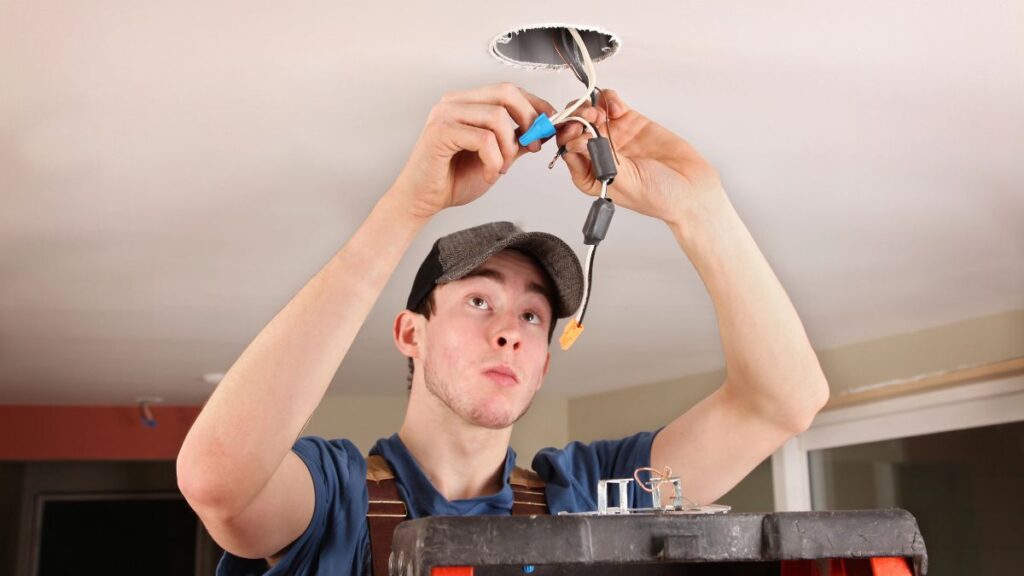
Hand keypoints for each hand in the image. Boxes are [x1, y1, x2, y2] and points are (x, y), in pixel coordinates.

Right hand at [389, 83, 555, 220]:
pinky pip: (484, 139)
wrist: (423, 200)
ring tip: (501, 168)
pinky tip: (489, 173)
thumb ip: (517, 141)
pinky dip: (494, 161)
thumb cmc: (452, 179)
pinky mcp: (440, 130)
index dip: (535, 105)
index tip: (550, 124)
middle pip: (506, 92)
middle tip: (534, 145)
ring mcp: (445, 113)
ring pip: (497, 117)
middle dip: (529, 120)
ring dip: (508, 149)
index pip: (509, 90)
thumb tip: (544, 129)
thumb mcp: (497, 157)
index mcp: (467, 103)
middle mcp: (455, 102)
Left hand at [555, 90, 722, 226]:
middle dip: (576, 119)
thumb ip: (599, 161)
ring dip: (590, 107)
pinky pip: (611, 104)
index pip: (568, 150)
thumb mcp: (623, 182)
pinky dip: (609, 99)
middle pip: (575, 128)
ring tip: (600, 113)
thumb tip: (575, 143)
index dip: (566, 138)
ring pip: (590, 113)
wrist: (691, 188)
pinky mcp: (630, 122)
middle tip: (586, 118)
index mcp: (590, 174)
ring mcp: (614, 136)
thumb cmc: (659, 196)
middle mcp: (598, 154)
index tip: (573, 132)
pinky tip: (616, 106)